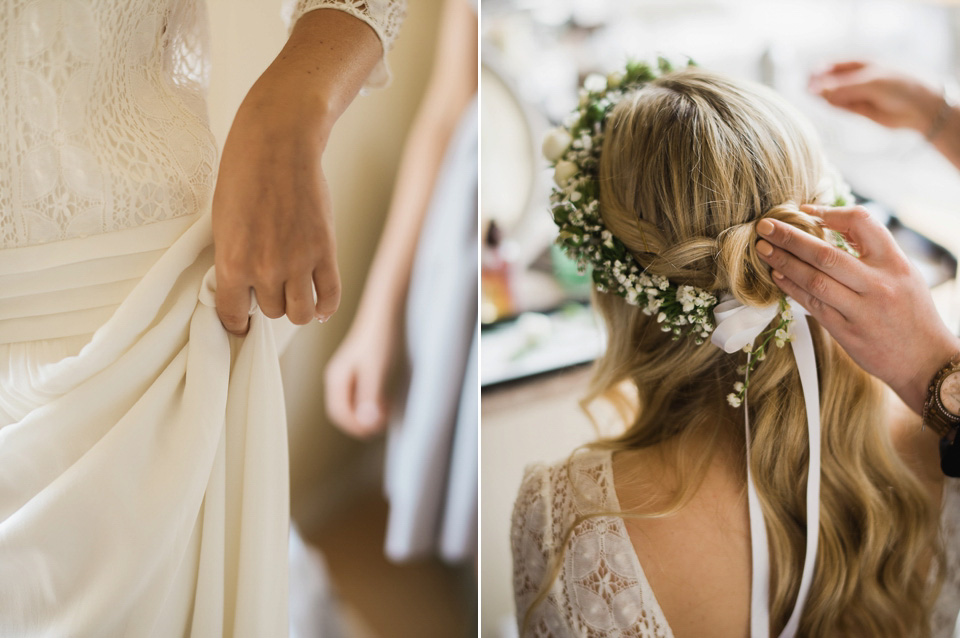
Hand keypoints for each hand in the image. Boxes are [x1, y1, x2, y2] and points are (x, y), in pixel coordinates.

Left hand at [211, 71, 340, 335]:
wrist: (277, 144)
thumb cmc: (244, 175)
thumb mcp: (223, 223)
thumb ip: (233, 260)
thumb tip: (244, 289)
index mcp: (232, 262)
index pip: (231, 315)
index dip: (235, 323)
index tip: (240, 323)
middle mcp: (265, 269)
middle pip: (270, 312)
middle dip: (268, 302)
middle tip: (269, 287)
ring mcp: (298, 262)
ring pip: (300, 313)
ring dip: (295, 307)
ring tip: (293, 294)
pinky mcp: (325, 251)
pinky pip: (330, 297)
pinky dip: (324, 307)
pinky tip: (318, 303)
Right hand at [324, 318, 398, 437]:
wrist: (385, 312)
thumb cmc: (379, 337)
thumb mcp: (376, 370)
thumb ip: (370, 396)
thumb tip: (368, 424)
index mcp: (336, 378)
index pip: (339, 413)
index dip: (356, 426)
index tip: (375, 430)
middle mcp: (338, 377)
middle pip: (343, 410)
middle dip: (360, 422)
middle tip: (382, 426)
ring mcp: (347, 373)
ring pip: (352, 403)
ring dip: (366, 414)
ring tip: (385, 415)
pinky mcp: (359, 370)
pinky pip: (360, 395)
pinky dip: (371, 404)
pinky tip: (386, 402)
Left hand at [754, 204, 959, 412]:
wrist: (925, 360)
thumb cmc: (909, 311)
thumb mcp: (902, 273)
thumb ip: (871, 251)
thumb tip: (828, 224)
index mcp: (895, 263)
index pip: (862, 223)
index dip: (829, 213)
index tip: (804, 211)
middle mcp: (879, 285)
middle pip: (826, 254)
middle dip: (791, 237)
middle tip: (765, 225)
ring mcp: (862, 310)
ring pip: (814, 280)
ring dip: (783, 262)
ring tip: (762, 249)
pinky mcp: (847, 332)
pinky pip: (812, 305)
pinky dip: (792, 288)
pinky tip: (776, 275)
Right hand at [809, 61, 941, 132]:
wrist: (918, 109)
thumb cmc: (898, 87)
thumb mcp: (870, 82)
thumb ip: (842, 87)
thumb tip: (815, 90)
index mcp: (859, 64)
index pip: (831, 66)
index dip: (818, 72)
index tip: (810, 79)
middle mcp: (855, 79)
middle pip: (828, 81)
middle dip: (818, 85)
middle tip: (809, 91)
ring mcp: (855, 94)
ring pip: (832, 94)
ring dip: (823, 96)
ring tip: (819, 97)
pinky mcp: (857, 110)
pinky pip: (839, 106)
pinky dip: (832, 105)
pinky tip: (828, 103)